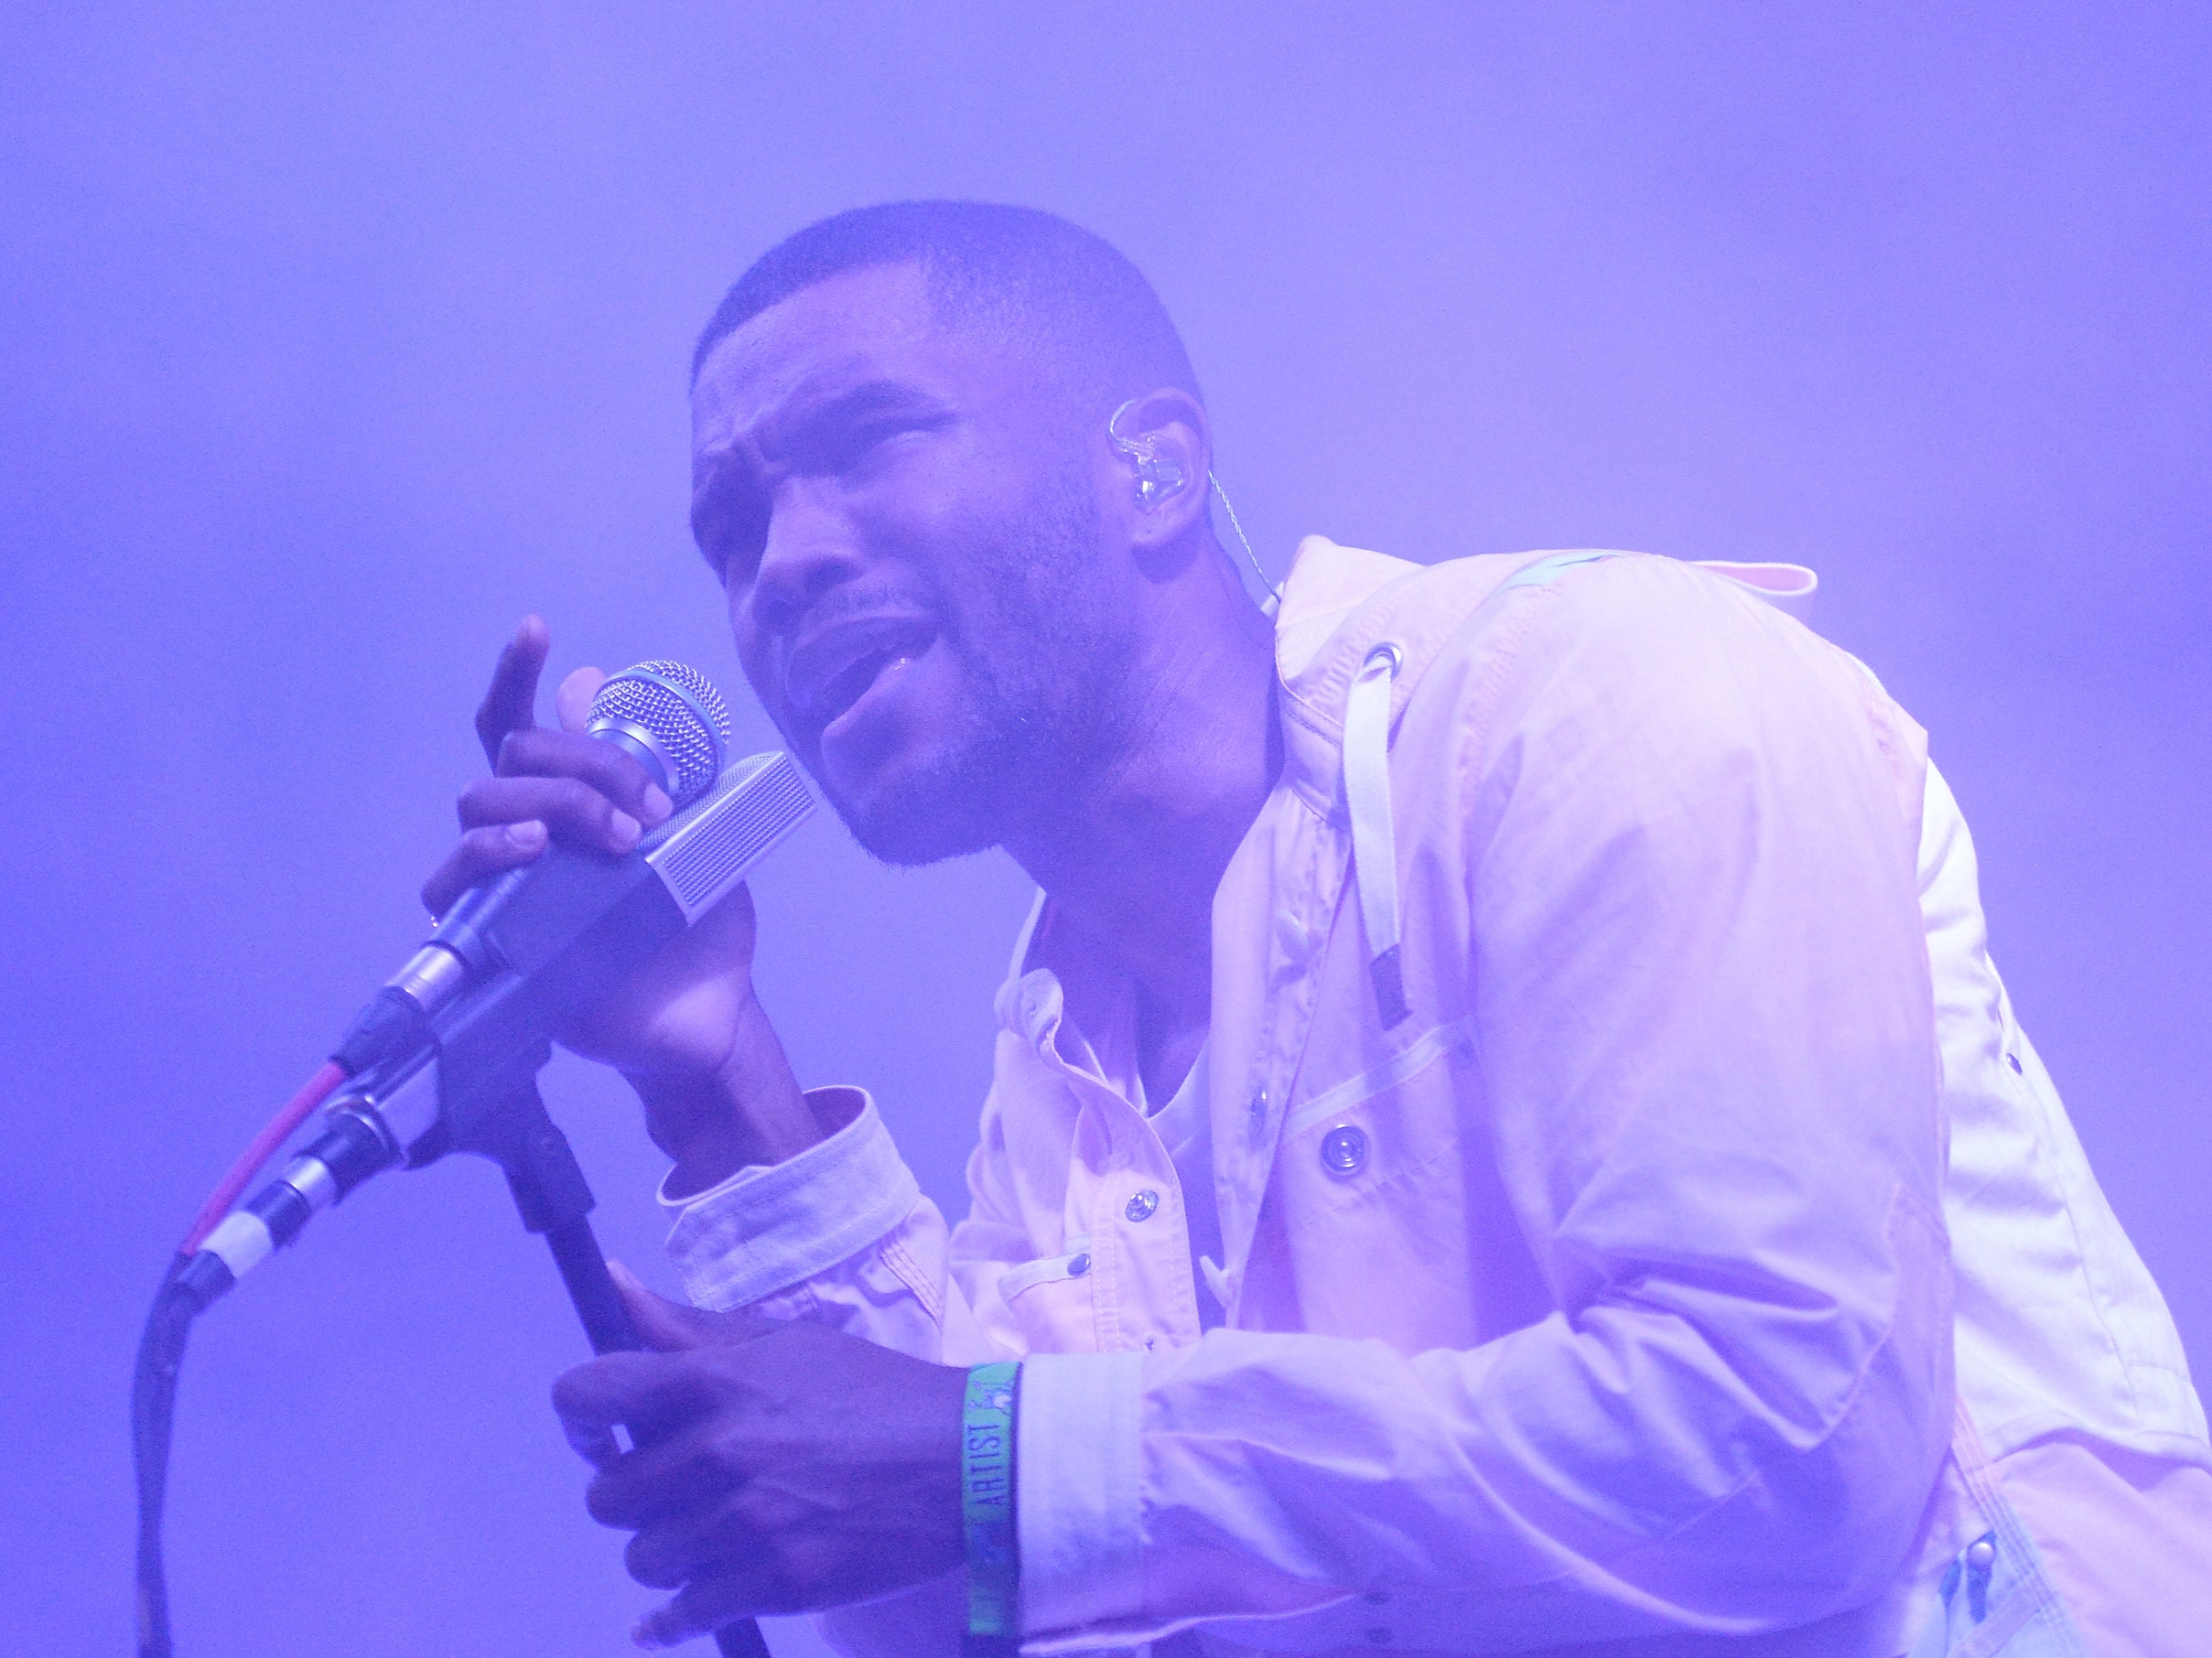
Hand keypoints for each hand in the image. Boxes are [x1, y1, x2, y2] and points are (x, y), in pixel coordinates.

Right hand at [421, 619, 818, 1185]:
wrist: (708, 1015)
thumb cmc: (700, 929)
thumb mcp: (702, 837)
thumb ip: (666, 774)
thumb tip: (605, 688)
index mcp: (573, 804)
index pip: (524, 726)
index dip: (517, 674)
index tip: (538, 629)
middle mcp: (530, 833)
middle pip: (513, 754)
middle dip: (582, 763)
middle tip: (650, 809)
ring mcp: (506, 880)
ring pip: (480, 803)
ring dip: (551, 801)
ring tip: (615, 838)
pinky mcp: (489, 933)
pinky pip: (452, 880)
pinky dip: (489, 852)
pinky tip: (533, 848)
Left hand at [555, 1265, 967, 1645]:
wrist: (966, 1462)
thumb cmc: (873, 1392)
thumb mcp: (787, 1343)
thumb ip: (691, 1328)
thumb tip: (613, 1285)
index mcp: (714, 1381)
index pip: (588, 1396)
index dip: (582, 1419)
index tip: (601, 1435)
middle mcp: (717, 1450)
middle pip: (609, 1494)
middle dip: (637, 1494)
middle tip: (679, 1490)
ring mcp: (744, 1522)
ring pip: (644, 1557)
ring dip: (666, 1551)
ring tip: (708, 1537)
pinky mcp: (775, 1582)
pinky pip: (683, 1613)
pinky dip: (673, 1619)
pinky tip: (674, 1616)